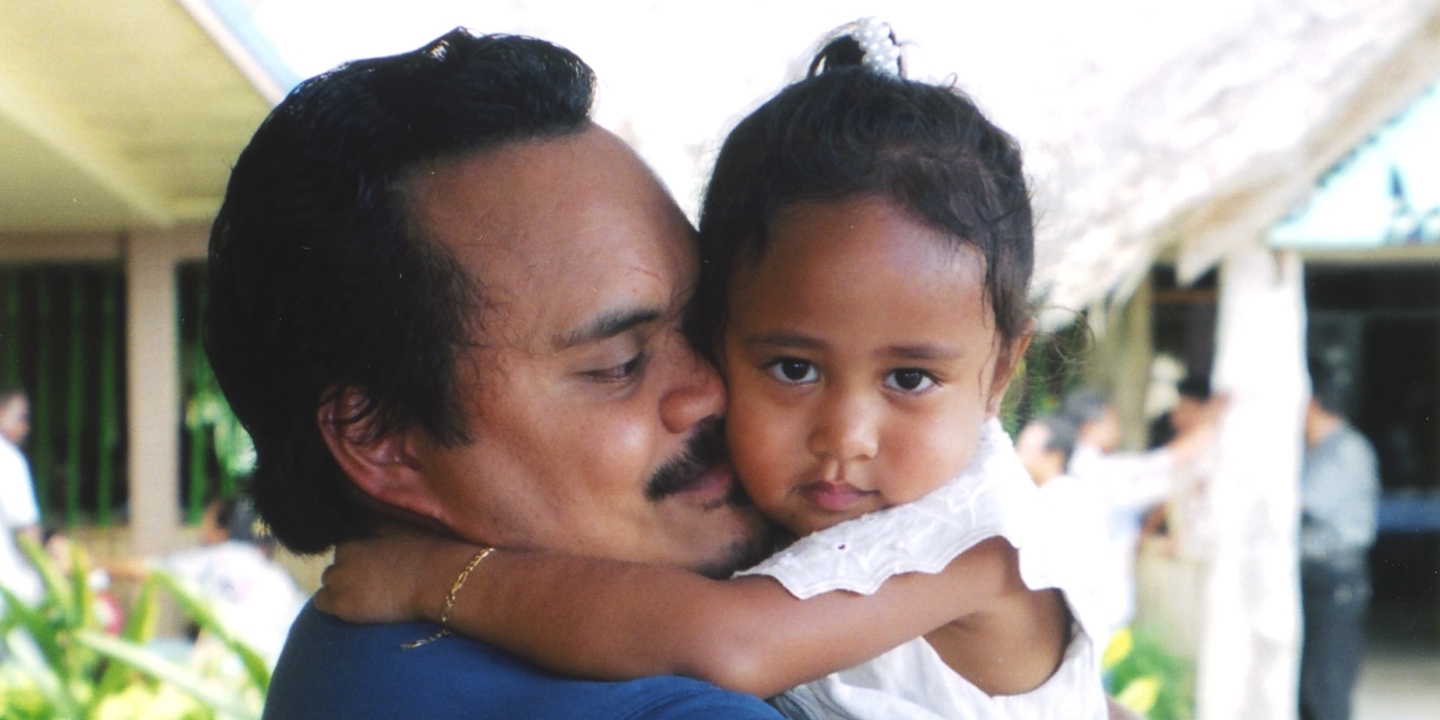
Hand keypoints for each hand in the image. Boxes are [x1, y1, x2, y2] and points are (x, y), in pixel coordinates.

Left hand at [315, 526, 484, 624]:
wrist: (438, 578)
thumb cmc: (429, 550)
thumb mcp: (402, 524)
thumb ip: (378, 520)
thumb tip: (367, 508)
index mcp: (358, 532)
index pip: (345, 544)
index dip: (359, 556)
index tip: (375, 566)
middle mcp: (343, 552)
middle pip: (336, 564)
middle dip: (349, 571)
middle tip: (374, 582)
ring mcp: (340, 578)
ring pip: (329, 582)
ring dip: (342, 588)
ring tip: (367, 596)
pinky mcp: (341, 603)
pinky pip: (321, 603)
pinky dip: (334, 605)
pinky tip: (355, 607)